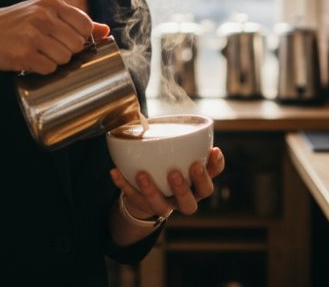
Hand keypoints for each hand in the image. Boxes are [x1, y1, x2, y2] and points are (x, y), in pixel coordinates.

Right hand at [0, 0, 109, 73]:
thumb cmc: (13, 25)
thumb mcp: (42, 13)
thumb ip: (73, 20)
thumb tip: (106, 31)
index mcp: (49, 2)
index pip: (84, 24)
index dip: (81, 37)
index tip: (68, 41)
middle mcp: (42, 16)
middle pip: (77, 44)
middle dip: (67, 52)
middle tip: (49, 49)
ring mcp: (32, 35)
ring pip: (65, 58)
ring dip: (55, 62)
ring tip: (39, 54)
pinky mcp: (23, 54)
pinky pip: (49, 68)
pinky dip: (43, 69)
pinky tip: (30, 61)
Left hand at [110, 147, 225, 218]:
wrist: (151, 193)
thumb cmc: (173, 167)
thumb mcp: (184, 158)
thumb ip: (188, 145)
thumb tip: (187, 122)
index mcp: (195, 189)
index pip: (209, 184)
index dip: (214, 170)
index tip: (213, 151)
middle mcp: (182, 201)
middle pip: (189, 203)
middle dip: (183, 189)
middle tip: (175, 172)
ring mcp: (163, 206)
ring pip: (160, 206)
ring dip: (151, 190)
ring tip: (142, 174)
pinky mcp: (143, 205)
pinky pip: (131, 197)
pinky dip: (123, 184)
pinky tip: (114, 171)